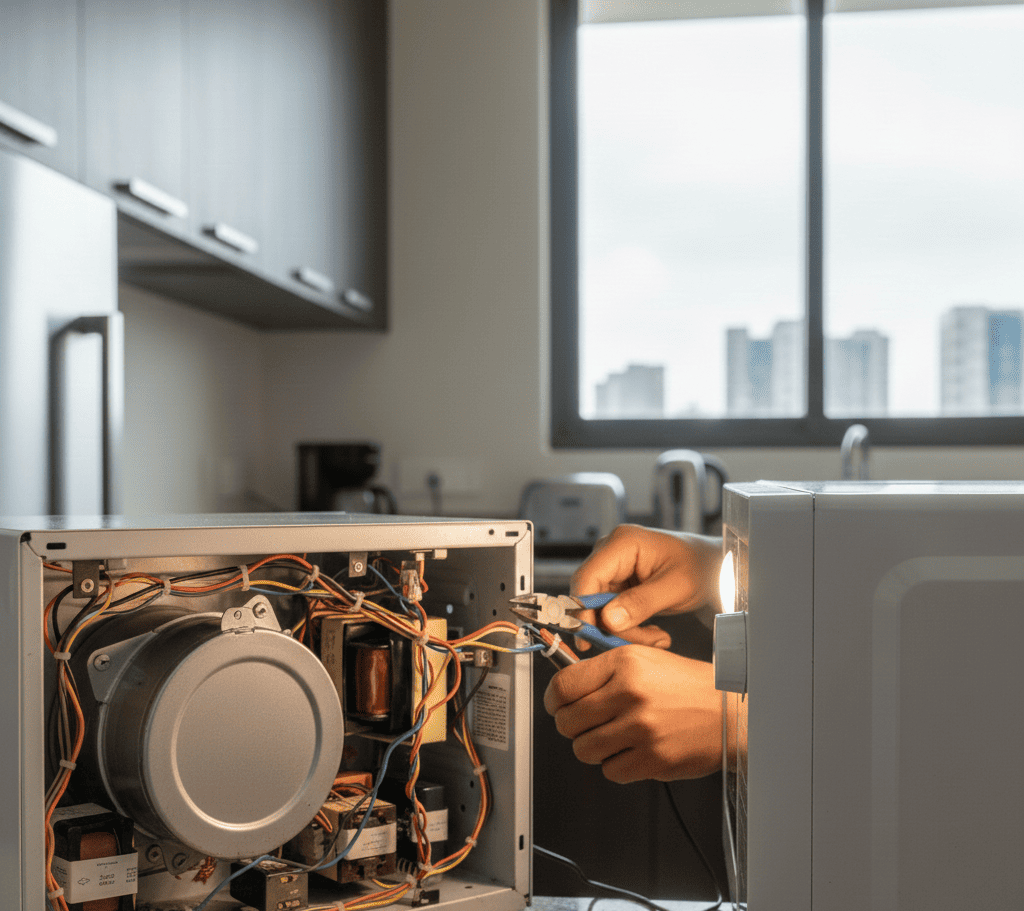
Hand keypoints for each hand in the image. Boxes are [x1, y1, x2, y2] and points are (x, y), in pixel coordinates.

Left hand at [543, 645, 726, 782]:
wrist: (729, 713)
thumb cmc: (687, 685)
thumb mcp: (645, 659)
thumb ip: (604, 671)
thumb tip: (565, 687)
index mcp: (624, 664)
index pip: (564, 685)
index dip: (552, 700)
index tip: (556, 705)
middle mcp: (629, 694)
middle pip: (567, 721)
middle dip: (571, 726)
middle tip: (586, 723)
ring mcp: (640, 728)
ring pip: (584, 749)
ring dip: (592, 747)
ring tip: (613, 737)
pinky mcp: (651, 759)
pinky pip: (610, 771)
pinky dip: (616, 765)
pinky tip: (632, 750)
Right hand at [571, 525, 722, 647]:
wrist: (711, 567)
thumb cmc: (699, 567)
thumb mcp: (675, 587)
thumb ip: (640, 603)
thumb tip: (607, 620)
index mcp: (622, 543)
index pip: (587, 577)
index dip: (583, 609)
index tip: (589, 638)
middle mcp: (611, 552)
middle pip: (590, 596)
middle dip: (612, 625)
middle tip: (644, 642)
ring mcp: (613, 568)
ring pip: (599, 609)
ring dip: (624, 630)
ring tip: (656, 638)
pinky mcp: (617, 584)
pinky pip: (610, 612)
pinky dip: (627, 627)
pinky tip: (650, 630)